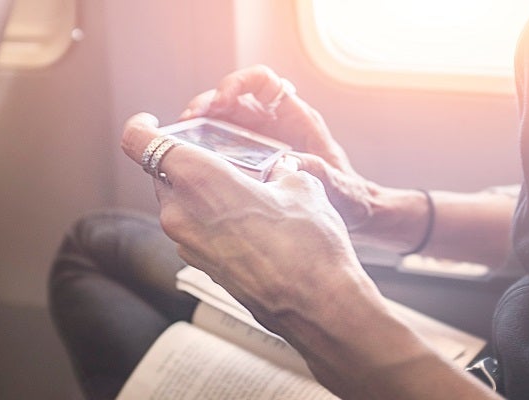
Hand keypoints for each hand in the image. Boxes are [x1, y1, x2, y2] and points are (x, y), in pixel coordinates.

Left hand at [120, 112, 367, 322]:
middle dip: (185, 163)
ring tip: (245, 194)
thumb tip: (279, 175)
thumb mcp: (300, 187)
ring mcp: (187, 245)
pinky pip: (196, 232)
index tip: (151, 122)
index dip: (141, 126)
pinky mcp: (202, 268)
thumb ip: (279, 173)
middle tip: (220, 160)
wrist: (316, 305)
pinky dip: (212, 222)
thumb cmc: (307, 242)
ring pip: (180, 205)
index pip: (140, 142)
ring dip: (202, 195)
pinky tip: (249, 225)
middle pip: (162, 174)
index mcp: (197, 179)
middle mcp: (180, 213)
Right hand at [181, 65, 376, 228]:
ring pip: (220, 122)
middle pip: (232, 99)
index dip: (239, 84)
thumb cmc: (348, 195)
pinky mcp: (248, 161)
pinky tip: (190, 164)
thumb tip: (292, 164)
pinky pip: (219, 147)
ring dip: (198, 127)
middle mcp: (273, 123)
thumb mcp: (336, 184)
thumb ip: (317, 172)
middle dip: (206, 105)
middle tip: (187, 121)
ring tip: (179, 141)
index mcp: (296, 118)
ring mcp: (258, 141)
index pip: (263, 82)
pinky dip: (202, 151)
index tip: (222, 101)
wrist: (350, 214)